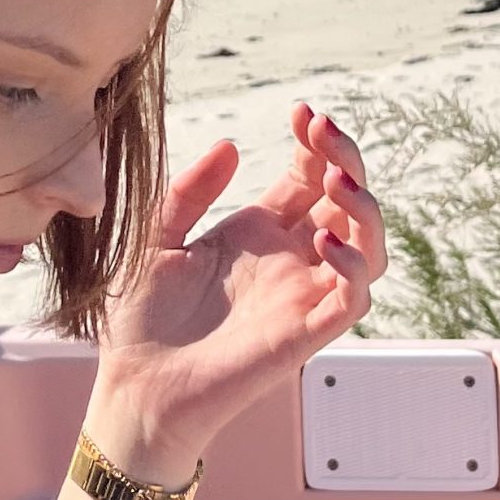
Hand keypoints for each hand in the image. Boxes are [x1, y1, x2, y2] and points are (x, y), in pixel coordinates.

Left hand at [87, 103, 385, 480]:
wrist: (132, 388)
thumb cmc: (141, 321)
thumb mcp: (154, 238)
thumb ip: (189, 192)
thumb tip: (230, 145)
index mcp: (258, 235)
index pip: (309, 179)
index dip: (316, 144)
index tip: (302, 112)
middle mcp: (288, 262)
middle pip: (346, 204)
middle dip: (346, 161)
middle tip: (323, 129)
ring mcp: (300, 298)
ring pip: (368, 249)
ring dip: (364, 211)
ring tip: (337, 181)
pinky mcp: (303, 336)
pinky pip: (351, 300)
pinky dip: (352, 267)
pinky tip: (325, 242)